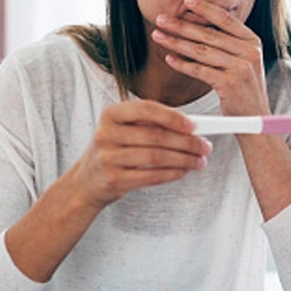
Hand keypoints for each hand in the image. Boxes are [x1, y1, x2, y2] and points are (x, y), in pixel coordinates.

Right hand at [71, 99, 211, 208]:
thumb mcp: (123, 130)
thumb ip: (150, 125)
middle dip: (186, 142)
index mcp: (111, 114)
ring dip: (184, 160)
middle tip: (205, 146)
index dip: (173, 117)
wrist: (86, 182)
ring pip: (156, 157)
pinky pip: (151, 176)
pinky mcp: (114, 179)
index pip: (146, 109)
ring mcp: (108, 157)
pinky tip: (183, 171)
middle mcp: (106, 133)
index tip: (194, 125)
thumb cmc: (113, 151)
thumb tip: (191, 126)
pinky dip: (172, 173)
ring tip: (199, 161)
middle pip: (155, 136)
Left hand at [151, 0, 270, 115]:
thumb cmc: (244, 89)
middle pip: (210, 34)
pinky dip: (183, 64)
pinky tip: (169, 58)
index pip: (226, 20)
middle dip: (182, 25)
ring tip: (158, 36)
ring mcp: (241, 67)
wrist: (255, 117)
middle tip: (161, 18)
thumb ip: (227, 43)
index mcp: (252, 41)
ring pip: (202, 51)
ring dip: (176, 42)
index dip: (205, 8)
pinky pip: (200, 70)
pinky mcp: (231, 84)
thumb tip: (197, 24)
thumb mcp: (243, 61)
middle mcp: (249, 52)